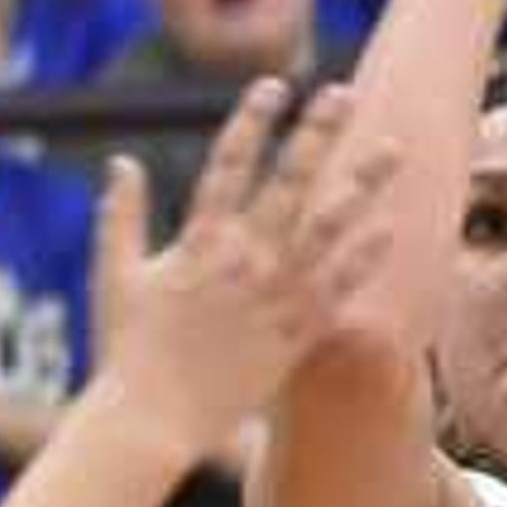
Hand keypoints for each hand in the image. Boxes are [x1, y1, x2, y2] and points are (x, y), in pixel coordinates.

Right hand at [90, 75, 405, 455]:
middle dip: (318, 133)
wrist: (152, 419)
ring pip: (328, 226)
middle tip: (345, 94)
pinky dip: (363, 255)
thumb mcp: (114, 275)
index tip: (276, 87)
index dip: (254, 121)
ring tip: (392, 150)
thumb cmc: (126, 350)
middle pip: (290, 181)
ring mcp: (274, 295)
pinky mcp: (295, 333)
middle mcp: (243, 259)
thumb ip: (120, 216)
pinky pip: (338, 287)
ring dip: (362, 184)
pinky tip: (389, 227)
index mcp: (198, 240)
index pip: (230, 163)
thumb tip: (121, 162)